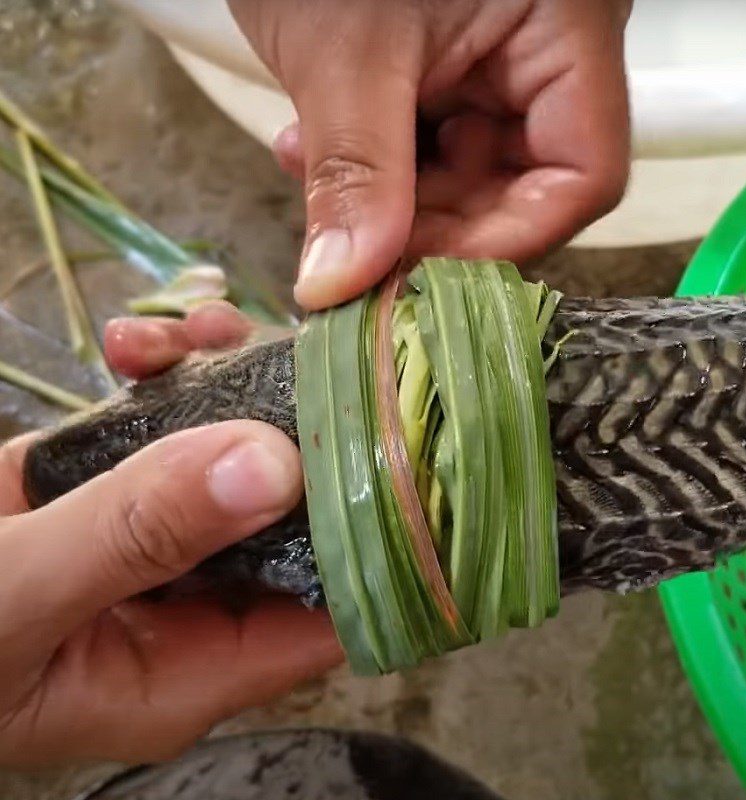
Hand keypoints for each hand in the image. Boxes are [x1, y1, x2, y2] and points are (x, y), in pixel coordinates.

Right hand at [0, 302, 341, 766]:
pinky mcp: (112, 488)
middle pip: (292, 518)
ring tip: (203, 330)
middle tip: (310, 354)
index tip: (404, 446)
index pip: (331, 613)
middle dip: (303, 432)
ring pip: (233, 456)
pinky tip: (139, 342)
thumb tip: (271, 467)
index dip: (381, 537)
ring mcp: (155, 539)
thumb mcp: (16, 594)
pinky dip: (162, 378)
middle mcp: (190, 605)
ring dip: (228, 385)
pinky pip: (166, 427)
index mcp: (189, 668)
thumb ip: (137, 533)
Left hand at [229, 0, 631, 308]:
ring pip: (460, 178)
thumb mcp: (347, 50)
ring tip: (310, 173)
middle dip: (424, 226)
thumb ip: (356, 172)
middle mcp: (542, 56)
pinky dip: (368, 167)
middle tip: (352, 248)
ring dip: (384, 199)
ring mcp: (492, 65)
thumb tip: (340, 284)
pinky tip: (308, 150)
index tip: (419, 277)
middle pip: (515, 189)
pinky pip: (421, 148)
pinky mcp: (443, 70)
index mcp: (567, 29)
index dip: (503, 242)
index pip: (582, 176)